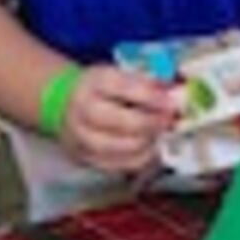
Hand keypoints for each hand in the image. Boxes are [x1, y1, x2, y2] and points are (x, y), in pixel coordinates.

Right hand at [52, 65, 183, 175]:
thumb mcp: (120, 74)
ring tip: (160, 135)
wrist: (64, 104)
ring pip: (119, 148)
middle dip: (151, 124)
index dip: (152, 97)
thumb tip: (175, 92)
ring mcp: (80, 136)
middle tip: (169, 122)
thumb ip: (146, 82)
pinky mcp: (83, 157)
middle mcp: (83, 109)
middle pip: (121, 122)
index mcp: (95, 82)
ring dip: (147, 143)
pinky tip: (150, 149)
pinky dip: (138, 159)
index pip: (125, 87)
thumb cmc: (102, 88)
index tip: (171, 103)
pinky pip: (117, 165)